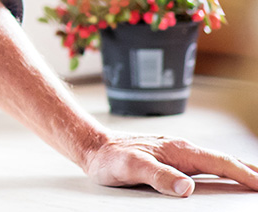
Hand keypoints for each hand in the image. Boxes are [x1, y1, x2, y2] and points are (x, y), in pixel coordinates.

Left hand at [83, 134, 257, 196]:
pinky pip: (205, 166)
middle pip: (225, 160)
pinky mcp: (172, 159)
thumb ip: (159, 177)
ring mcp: (178, 153)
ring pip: (216, 162)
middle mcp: (183, 150)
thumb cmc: (111, 158)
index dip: (245, 174)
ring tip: (256, 181)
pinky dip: (223, 171)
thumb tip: (187, 188)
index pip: (221, 163)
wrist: (94, 148)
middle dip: (250, 171)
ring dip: (239, 170)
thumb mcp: (132, 168)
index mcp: (180, 151)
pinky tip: (226, 178)